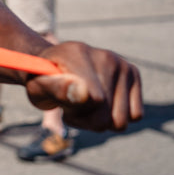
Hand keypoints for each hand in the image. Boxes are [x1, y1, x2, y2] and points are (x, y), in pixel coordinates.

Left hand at [24, 42, 142, 131]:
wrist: (53, 69)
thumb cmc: (42, 81)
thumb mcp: (38, 87)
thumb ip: (56, 88)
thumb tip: (84, 93)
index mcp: (76, 53)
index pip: (95, 99)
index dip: (76, 114)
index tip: (63, 107)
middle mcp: (104, 55)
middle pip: (107, 115)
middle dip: (86, 120)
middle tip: (70, 107)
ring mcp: (121, 63)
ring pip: (121, 120)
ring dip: (99, 122)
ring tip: (82, 106)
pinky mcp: (133, 74)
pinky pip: (135, 115)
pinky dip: (116, 118)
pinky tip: (98, 106)